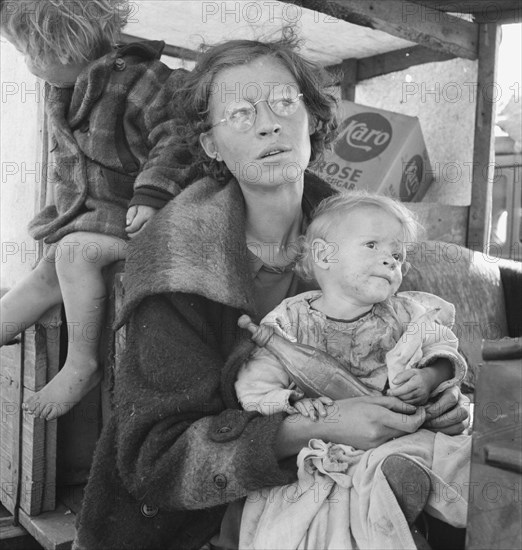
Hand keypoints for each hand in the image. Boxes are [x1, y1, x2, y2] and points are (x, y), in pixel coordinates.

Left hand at [125, 205, 156, 236]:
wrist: (154, 203)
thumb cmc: (142, 205)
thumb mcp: (134, 207)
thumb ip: (130, 215)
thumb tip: (128, 224)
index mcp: (145, 214)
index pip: (135, 226)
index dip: (129, 229)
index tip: (126, 229)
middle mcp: (152, 220)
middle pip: (142, 232)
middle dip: (134, 235)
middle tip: (129, 235)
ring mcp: (156, 223)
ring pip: (147, 234)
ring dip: (140, 235)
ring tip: (134, 235)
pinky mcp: (158, 226)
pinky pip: (151, 233)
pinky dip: (145, 234)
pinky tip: (140, 234)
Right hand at [275, 396, 425, 458]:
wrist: (328, 424)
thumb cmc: (348, 407)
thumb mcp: (370, 399)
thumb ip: (393, 403)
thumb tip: (412, 408)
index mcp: (379, 418)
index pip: (411, 424)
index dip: (421, 418)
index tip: (422, 411)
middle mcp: (379, 433)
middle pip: (407, 431)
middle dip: (414, 421)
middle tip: (414, 411)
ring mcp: (375, 444)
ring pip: (398, 436)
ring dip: (402, 427)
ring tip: (397, 416)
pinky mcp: (372, 449)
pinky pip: (388, 441)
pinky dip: (391, 433)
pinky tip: (384, 425)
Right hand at [293, 396, 333, 420]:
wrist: (293, 410)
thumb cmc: (307, 414)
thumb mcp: (314, 413)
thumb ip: (320, 416)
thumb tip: (332, 427)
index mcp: (315, 402)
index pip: (322, 399)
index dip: (327, 400)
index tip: (331, 403)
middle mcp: (310, 401)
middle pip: (316, 402)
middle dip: (320, 408)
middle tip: (324, 415)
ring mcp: (303, 402)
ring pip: (308, 404)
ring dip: (312, 410)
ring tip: (314, 418)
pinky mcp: (296, 404)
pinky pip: (299, 406)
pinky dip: (302, 410)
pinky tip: (305, 414)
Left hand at [387, 368, 431, 404]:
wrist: (430, 380)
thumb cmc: (417, 375)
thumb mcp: (410, 371)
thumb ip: (401, 376)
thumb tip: (393, 382)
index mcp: (418, 382)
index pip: (405, 388)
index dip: (396, 391)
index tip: (388, 391)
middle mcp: (421, 391)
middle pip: (406, 396)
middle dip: (396, 396)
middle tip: (389, 394)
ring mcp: (423, 397)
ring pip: (408, 401)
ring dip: (400, 400)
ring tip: (394, 396)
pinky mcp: (422, 402)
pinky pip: (411, 404)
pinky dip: (405, 402)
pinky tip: (400, 398)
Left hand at [423, 385, 469, 434]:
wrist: (434, 402)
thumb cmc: (428, 396)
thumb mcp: (427, 392)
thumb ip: (424, 397)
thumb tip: (417, 408)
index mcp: (454, 390)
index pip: (451, 398)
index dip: (437, 408)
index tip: (424, 414)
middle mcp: (463, 402)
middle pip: (460, 413)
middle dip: (441, 420)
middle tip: (426, 423)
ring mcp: (466, 415)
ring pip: (460, 425)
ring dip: (442, 429)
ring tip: (428, 428)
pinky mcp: (464, 426)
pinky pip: (458, 433)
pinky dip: (445, 434)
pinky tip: (433, 432)